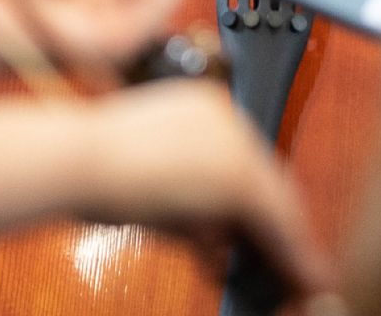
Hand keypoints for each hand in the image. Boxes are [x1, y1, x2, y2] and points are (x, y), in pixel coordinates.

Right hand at [76, 79, 335, 303]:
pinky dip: (294, 254)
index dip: (256, 205)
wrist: (74, 160)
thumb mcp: (147, 182)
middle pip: (267, 178)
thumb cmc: (88, 170)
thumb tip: (217, 240)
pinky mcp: (238, 175)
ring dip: (290, 245)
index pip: (243, 158)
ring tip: (300, 276)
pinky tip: (305, 276)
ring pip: (277, 201)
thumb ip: (186, 204)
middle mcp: (225, 115)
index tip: (260, 233)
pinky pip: (276, 221)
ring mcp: (234, 142)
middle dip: (277, 227)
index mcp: (200, 105)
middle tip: (291, 265)